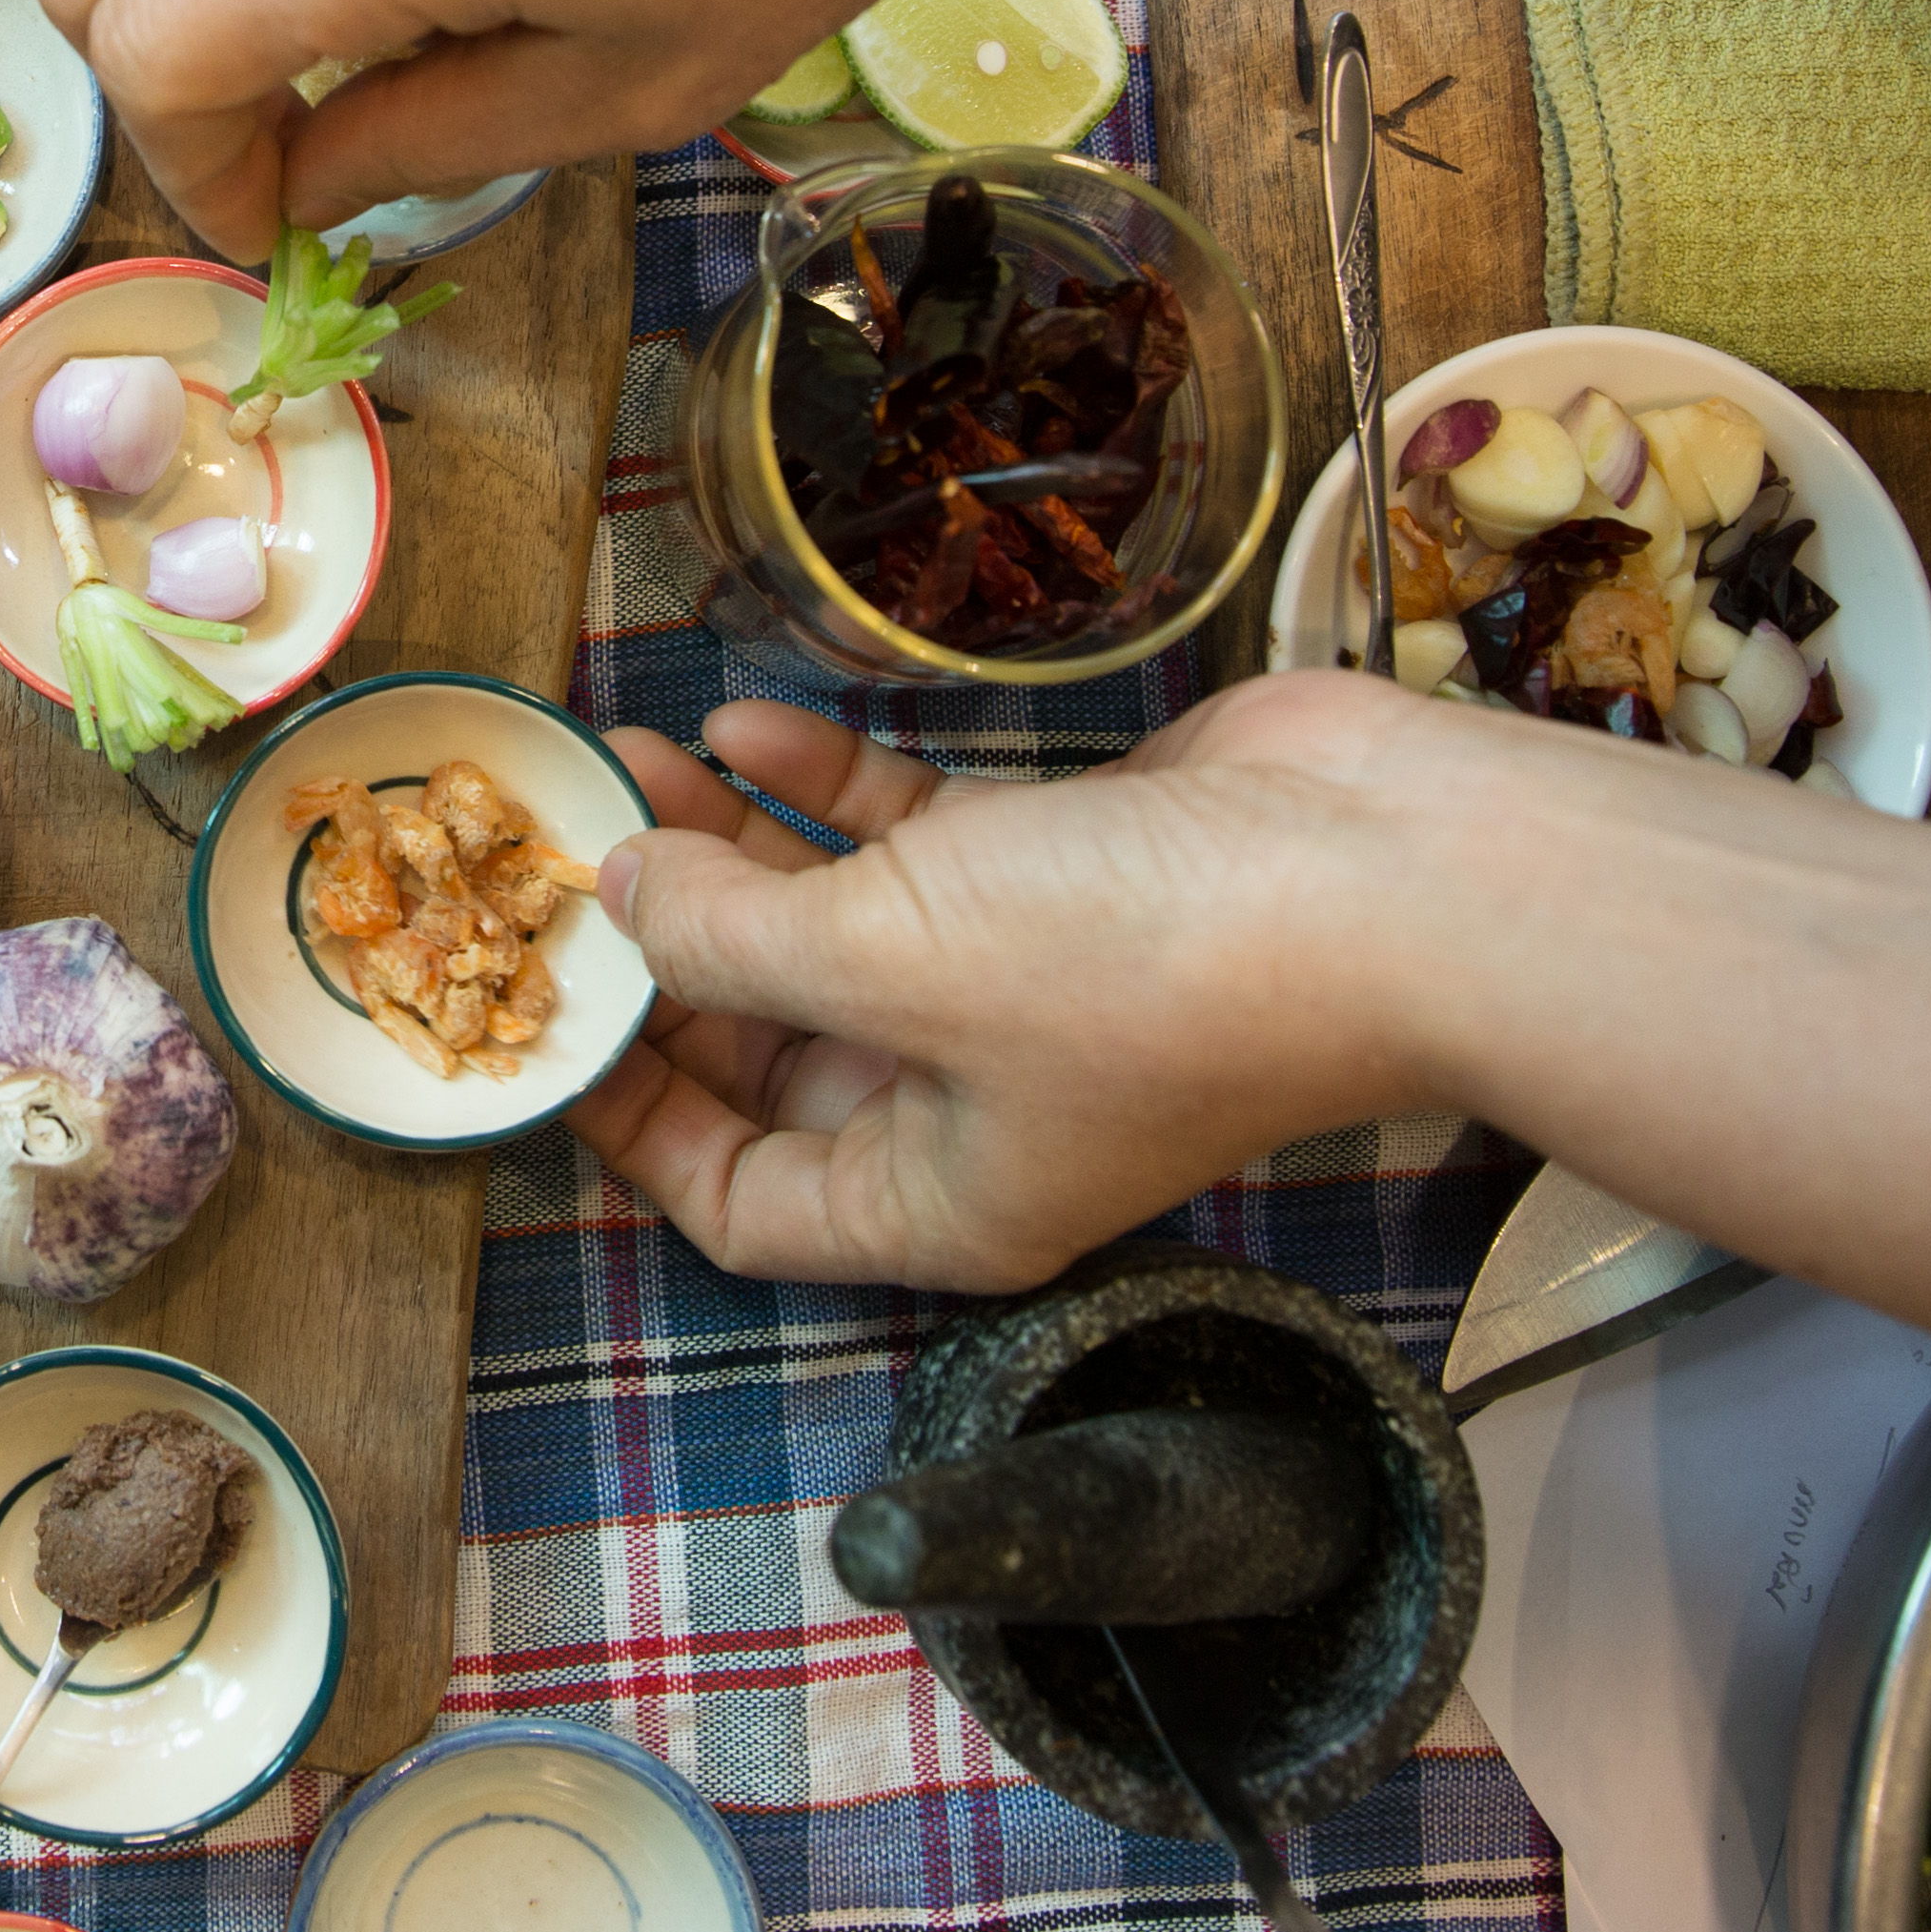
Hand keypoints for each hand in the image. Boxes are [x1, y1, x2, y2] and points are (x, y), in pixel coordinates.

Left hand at [565, 678, 1433, 1289]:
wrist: (1388, 877)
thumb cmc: (1151, 967)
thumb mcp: (888, 961)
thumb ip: (732, 934)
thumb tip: (623, 900)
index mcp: (931, 1202)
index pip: (737, 1206)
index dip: (633, 1124)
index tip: (542, 1020)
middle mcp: (967, 1113)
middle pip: (767, 1051)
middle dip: (667, 949)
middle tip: (572, 847)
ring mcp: (1017, 991)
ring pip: (827, 928)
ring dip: (728, 847)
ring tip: (635, 758)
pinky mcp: (1061, 875)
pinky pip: (906, 843)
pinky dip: (825, 790)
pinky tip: (745, 725)